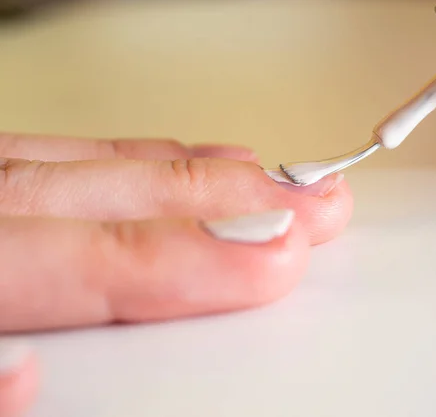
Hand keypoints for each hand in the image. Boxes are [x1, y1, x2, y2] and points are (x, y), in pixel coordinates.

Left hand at [0, 133, 351, 415]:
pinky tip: (177, 158)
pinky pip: (67, 149)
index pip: (101, 258)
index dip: (203, 256)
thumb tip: (26, 380)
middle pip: (120, 192)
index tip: (281, 256)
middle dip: (231, 198)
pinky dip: (134, 152)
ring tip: (265, 175)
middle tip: (312, 205)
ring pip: (100, 158)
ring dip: (194, 170)